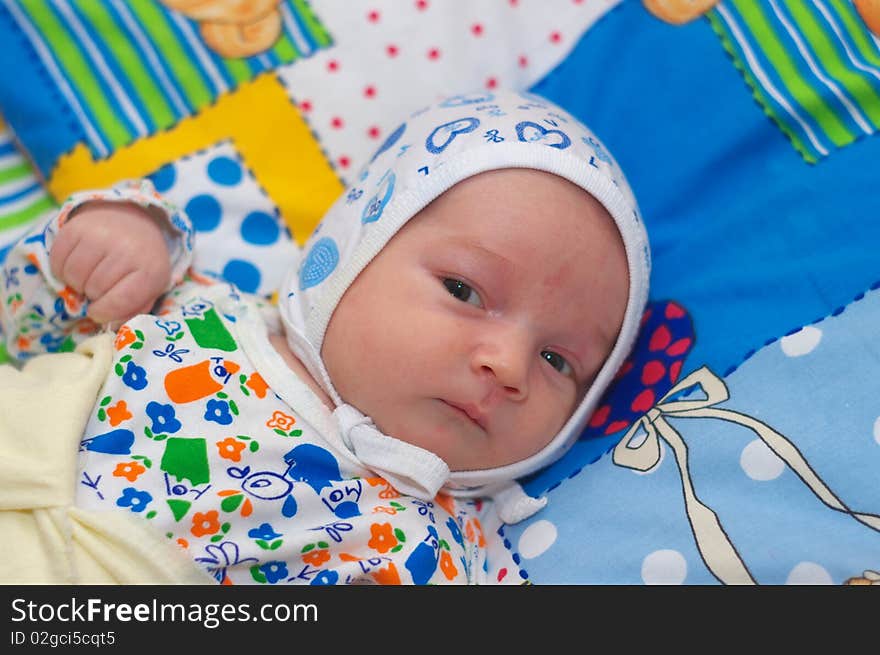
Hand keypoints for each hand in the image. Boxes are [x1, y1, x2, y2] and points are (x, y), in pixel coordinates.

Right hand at [49, 200, 171, 325]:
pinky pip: (57, 260)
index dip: (104, 312)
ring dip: (76, 282)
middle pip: (93, 289)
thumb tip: (110, 324)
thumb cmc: (140, 262)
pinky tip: (78, 262)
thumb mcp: (149, 288)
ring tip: (89, 275)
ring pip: (73, 276)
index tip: (99, 311)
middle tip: (99, 286)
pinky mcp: (76, 226)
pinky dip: (62, 268)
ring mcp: (101, 235)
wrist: (131, 220)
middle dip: (93, 295)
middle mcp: (127, 249)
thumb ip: (134, 310)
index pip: (120, 302)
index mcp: (151, 270)